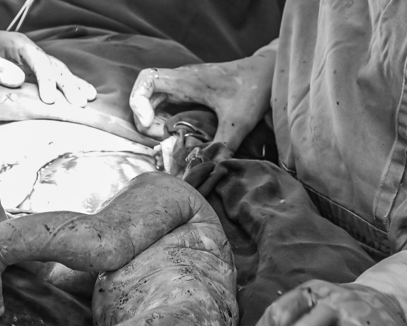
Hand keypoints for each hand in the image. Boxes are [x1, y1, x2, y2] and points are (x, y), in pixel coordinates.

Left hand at [0, 27, 96, 105]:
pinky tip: (85, 93)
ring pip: (59, 72)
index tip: (50, 100)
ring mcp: (32, 63)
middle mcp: (29, 53)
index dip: (46, 81)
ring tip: (88, 99)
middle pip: (54, 68)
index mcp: (17, 45)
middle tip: (79, 104)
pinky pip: (55, 79)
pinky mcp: (32, 74)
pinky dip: (70, 86)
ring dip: (74, 86)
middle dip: (68, 85)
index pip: (38, 63)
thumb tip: (17, 78)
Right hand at [129, 51, 274, 150]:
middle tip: (162, 139)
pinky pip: (166, 105)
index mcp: (187, 80)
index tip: (150, 124)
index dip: (138, 101)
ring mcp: (184, 86)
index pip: (147, 78)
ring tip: (169, 139)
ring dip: (155, 122)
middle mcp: (181, 80)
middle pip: (145, 94)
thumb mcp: (239, 121)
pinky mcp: (190, 93)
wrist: (268, 73)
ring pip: (154, 101)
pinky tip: (178, 136)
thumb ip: (223, 146)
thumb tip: (207, 169)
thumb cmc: (253, 89)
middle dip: (145, 119)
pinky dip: (165, 121)